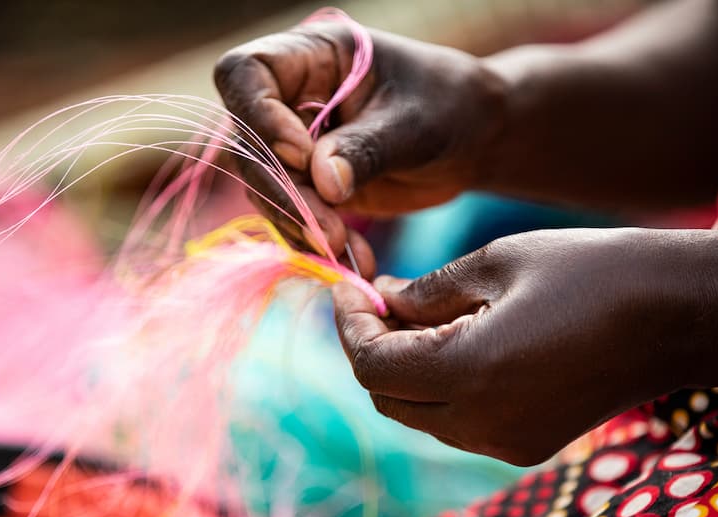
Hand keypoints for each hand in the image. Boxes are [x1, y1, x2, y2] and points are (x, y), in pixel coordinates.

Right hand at [214, 22, 504, 255]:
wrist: (472, 139)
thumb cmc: (449, 106)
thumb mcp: (415, 123)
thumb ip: (367, 148)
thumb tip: (322, 182)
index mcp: (310, 54)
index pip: (245, 73)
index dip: (259, 115)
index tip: (302, 154)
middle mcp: (289, 97)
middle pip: (248, 144)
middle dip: (284, 193)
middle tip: (327, 232)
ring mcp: (293, 144)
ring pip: (264, 189)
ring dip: (298, 227)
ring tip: (342, 253)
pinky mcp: (307, 186)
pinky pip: (291, 217)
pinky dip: (315, 244)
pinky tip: (352, 260)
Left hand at [332, 228, 698, 465]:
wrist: (682, 314)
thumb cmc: (593, 270)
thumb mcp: (497, 262)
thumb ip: (426, 292)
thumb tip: (380, 301)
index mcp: (468, 373)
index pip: (371, 365)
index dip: (350, 325)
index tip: (351, 286)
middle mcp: (480, 424)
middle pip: (387, 398)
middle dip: (371, 348)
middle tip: (377, 299)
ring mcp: (505, 443)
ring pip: (419, 415)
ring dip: (404, 370)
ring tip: (416, 316)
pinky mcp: (527, 446)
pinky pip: (457, 424)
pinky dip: (440, 388)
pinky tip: (457, 343)